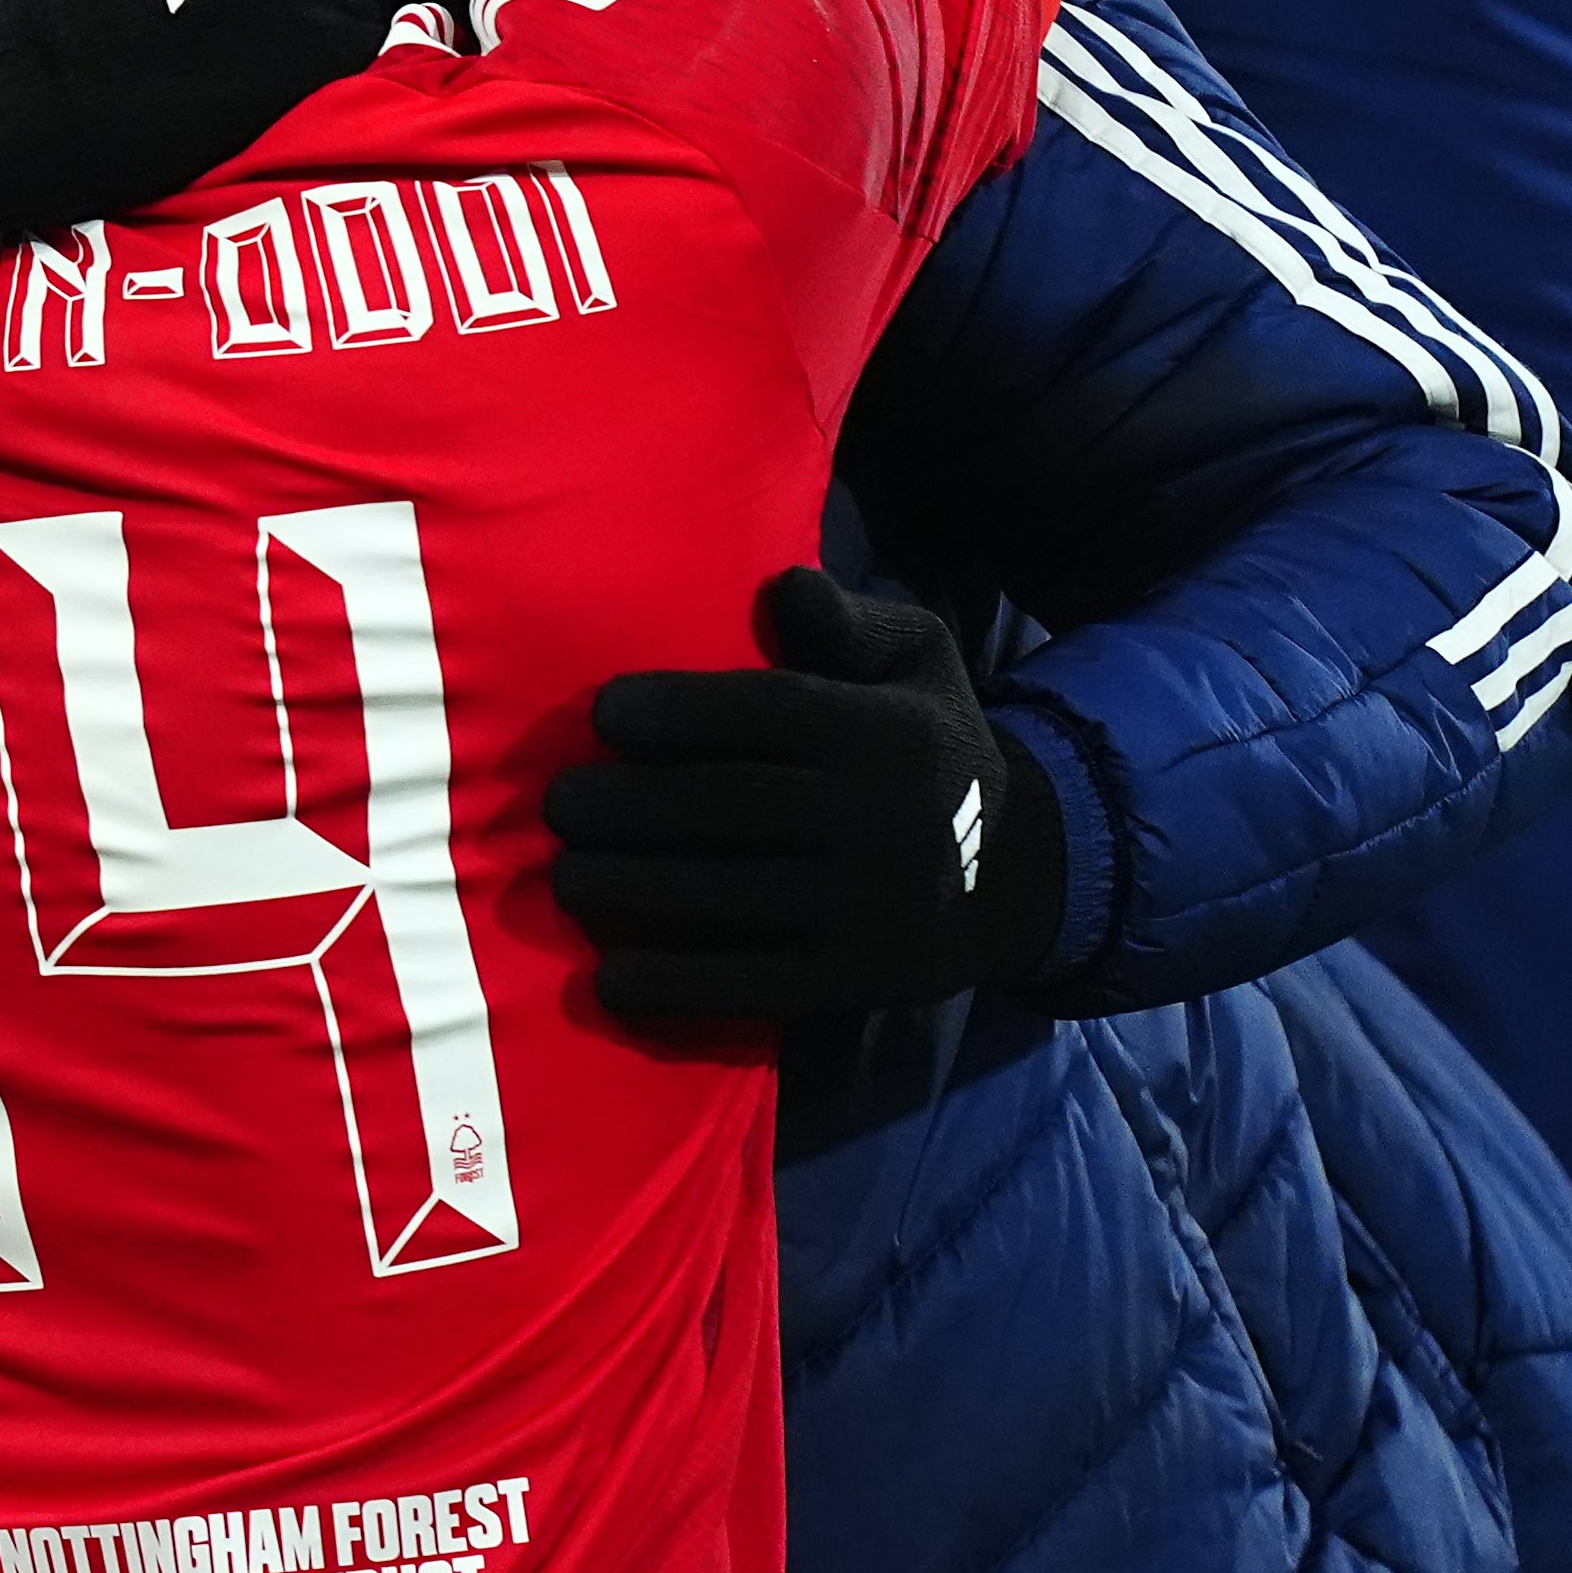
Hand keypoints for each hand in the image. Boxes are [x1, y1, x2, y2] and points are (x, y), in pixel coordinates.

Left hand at [546, 569, 1071, 1022]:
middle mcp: (880, 819)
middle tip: (556, 806)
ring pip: (728, 898)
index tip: (602, 716)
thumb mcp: (919, 662)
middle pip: (729, 809)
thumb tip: (787, 586)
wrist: (1015, 876)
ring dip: (630, 892)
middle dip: (626, 808)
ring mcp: (869, 909)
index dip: (677, 712)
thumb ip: (852, 622)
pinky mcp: (857, 982)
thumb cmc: (925, 749)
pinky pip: (752, 985)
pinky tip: (607, 981)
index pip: (767, 714)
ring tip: (564, 878)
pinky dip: (674, 986)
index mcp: (885, 734)